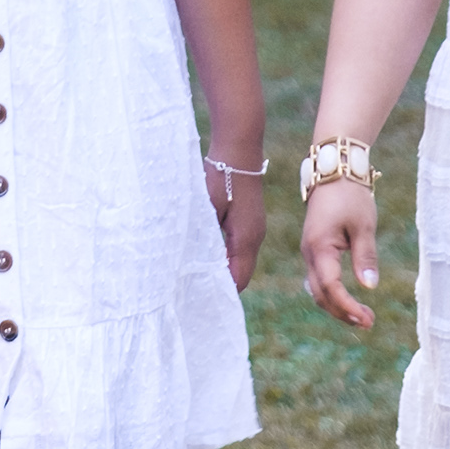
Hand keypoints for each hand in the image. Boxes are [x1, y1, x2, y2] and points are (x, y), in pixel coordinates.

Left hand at [205, 159, 268, 289]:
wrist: (238, 150)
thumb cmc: (220, 178)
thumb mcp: (207, 209)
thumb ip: (203, 237)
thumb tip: (194, 262)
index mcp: (246, 239)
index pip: (238, 280)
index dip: (221, 292)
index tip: (200, 298)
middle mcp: (254, 238)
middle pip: (240, 274)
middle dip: (221, 284)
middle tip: (195, 292)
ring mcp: (254, 230)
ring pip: (240, 261)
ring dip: (223, 270)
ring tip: (199, 278)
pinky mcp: (250, 222)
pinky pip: (240, 248)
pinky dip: (227, 257)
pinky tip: (209, 256)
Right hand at [301, 177, 384, 330]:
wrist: (334, 172)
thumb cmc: (351, 196)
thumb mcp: (364, 226)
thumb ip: (365, 257)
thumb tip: (369, 286)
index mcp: (319, 247)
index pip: (330, 286)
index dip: (347, 305)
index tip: (366, 318)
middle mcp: (309, 253)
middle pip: (320, 294)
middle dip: (342, 312)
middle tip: (369, 322)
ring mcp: (309, 252)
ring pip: (317, 289)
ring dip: (337, 305)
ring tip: (362, 316)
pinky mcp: (314, 249)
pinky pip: (318, 279)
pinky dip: (332, 294)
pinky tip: (349, 299)